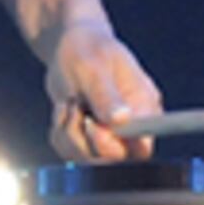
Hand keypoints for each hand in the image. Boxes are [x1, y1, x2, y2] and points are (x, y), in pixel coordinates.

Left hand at [45, 19, 163, 161]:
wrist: (70, 45)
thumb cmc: (88, 48)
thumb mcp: (94, 68)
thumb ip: (106, 95)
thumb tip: (122, 119)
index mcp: (143, 105)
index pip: (142, 146)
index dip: (117, 146)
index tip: (93, 125)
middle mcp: (130, 124)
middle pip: (113, 158)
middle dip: (84, 138)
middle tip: (75, 107)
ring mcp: (109, 132)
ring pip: (88, 159)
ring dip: (69, 134)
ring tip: (69, 104)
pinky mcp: (88, 137)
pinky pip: (71, 153)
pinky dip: (60, 134)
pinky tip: (64, 110)